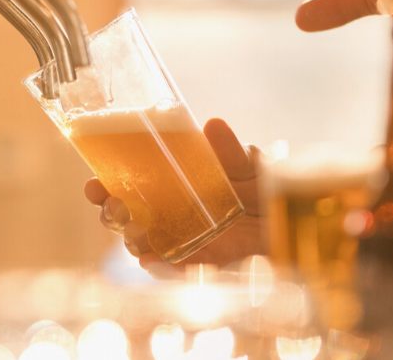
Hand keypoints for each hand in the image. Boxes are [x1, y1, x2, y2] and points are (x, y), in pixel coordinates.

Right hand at [83, 118, 266, 274]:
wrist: (298, 221)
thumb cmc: (268, 193)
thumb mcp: (249, 169)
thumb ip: (230, 154)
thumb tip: (211, 124)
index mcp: (175, 189)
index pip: (130, 188)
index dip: (107, 186)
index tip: (94, 182)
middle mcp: (174, 218)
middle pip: (129, 218)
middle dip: (111, 212)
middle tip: (107, 203)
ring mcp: (186, 244)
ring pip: (146, 244)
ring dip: (133, 238)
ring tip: (131, 229)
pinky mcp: (206, 265)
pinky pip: (179, 269)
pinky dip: (164, 266)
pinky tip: (153, 259)